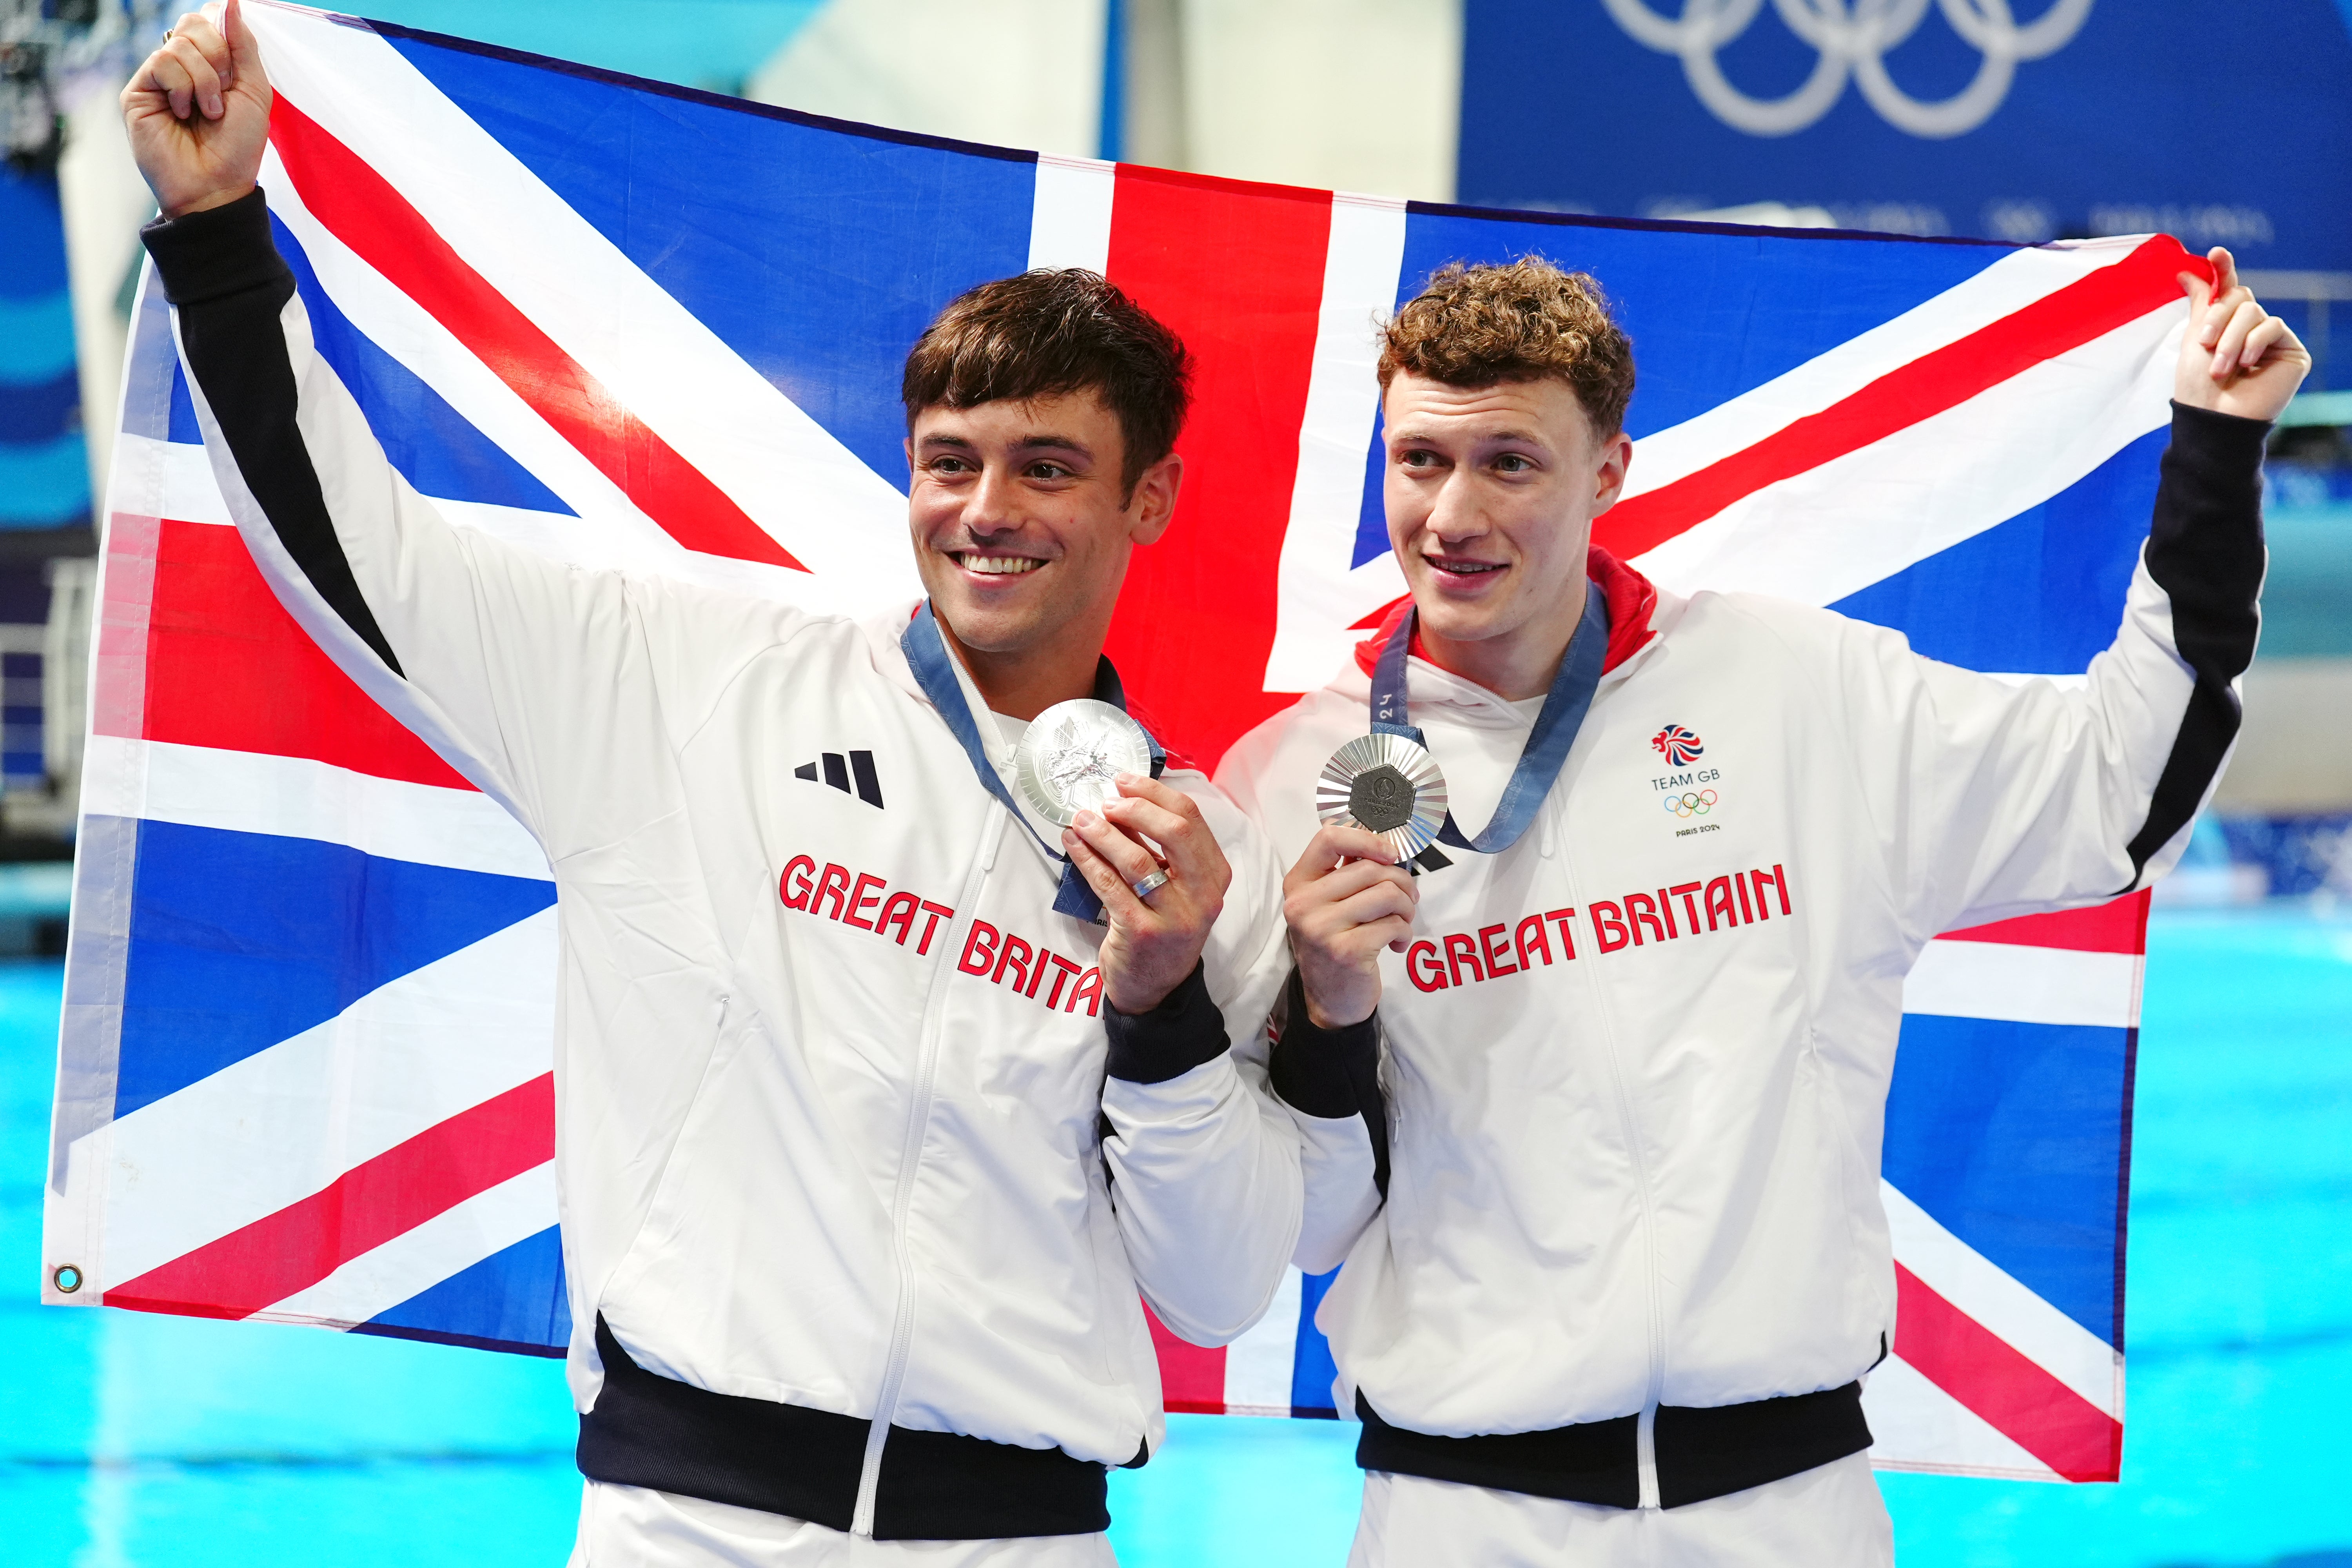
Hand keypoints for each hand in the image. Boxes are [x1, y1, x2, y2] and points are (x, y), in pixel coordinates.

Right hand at [123, 0, 272, 219]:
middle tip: (223, 95)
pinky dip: (183, 88)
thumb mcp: (254, 91)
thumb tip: (230, 1)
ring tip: (208, 112)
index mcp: (210, 65)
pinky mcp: (138, 91)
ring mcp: (158, 78)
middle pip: (193, 24)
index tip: (233, 72)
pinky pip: (161, 61)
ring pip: (179, 44)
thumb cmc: (237, 146)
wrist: (216, 185)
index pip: (209, 22)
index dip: (224, 38)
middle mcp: (182, 67)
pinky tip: (184, 112)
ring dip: (204, 80)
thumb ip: (243, 45)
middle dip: (218, 58)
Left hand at [1063, 775, 1230, 1013]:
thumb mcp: (1175, 886)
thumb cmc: (1163, 928)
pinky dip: (1087, 859)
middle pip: (1175, 832)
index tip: (1124, 782)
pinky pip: (1109, 885)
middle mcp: (1204, 895)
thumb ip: (1158, 848)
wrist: (1155, 988)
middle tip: (1106, 802)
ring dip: (1103, 833)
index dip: (1155, 794)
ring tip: (1081, 819)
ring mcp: (1175, 916)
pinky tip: (1073, 845)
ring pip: (1137, 859)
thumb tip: (1124, 801)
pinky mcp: (1142, 932)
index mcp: (1215, 875)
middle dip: (1135, 808)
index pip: (1192, 818)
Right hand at [1281, 826, 1417, 1029]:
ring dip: (1407, 907)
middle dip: (1401, 881)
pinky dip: (1405, 932)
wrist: (1329, 1001)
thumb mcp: (1328, 905)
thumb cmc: (1335, 945)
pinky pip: (1394, 924)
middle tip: (1408, 899)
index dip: (1367, 839)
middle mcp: (1303, 903)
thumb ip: (1345, 873)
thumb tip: (1382, 843)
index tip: (1389, 854)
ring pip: (1387, 894)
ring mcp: (1322, 928)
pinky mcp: (1346, 951)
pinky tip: (1397, 944)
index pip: (1328, 838)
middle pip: (1370, 868)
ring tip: (1403, 921)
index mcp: (1298, 884)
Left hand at [2175, 247, 2309, 422]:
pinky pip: (2272, 326)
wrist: (2212, 417)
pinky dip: (2253, 343)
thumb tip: (2189, 271)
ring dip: (2230, 338)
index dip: (2224, 270)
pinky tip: (2247, 364)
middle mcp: (2250, 330)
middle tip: (2204, 344)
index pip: (2228, 291)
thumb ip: (2200, 304)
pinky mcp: (2291, 350)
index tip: (2215, 253)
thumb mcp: (2193, 338)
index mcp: (2226, 326)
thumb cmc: (2197, 386)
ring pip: (2253, 310)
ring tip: (2221, 367)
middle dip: (2217, 318)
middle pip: (2240, 297)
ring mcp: (2272, 339)